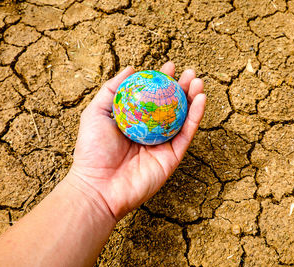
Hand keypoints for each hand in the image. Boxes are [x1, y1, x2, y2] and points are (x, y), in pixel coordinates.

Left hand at [68, 62, 205, 219]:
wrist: (99, 186)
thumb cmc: (93, 150)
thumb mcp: (96, 112)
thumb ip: (112, 90)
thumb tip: (130, 68)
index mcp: (135, 121)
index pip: (153, 97)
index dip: (162, 81)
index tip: (169, 66)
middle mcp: (151, 131)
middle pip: (171, 106)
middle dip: (182, 87)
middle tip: (188, 72)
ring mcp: (163, 144)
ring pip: (183, 118)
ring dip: (193, 98)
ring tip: (197, 80)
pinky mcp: (172, 157)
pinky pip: (187, 134)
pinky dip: (196, 116)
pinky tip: (201, 99)